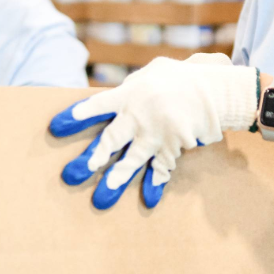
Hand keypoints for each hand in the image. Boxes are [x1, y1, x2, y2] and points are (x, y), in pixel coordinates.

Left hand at [49, 54, 258, 208]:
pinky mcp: (173, 148)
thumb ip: (131, 87)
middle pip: (112, 139)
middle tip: (75, 174)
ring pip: (133, 161)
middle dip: (94, 158)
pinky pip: (162, 169)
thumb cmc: (180, 78)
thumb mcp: (153, 72)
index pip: (98, 104)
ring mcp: (157, 135)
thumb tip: (114, 99)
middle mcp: (140, 117)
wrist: (216, 89)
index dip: (78, 115)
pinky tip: (147, 201)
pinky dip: (155, 185)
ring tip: (102, 199)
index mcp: (130, 94)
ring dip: (117, 180)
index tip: (56, 126)